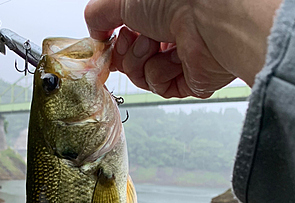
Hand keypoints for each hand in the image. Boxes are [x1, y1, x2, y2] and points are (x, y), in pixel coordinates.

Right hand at [84, 0, 281, 97]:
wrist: (208, 19)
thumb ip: (99, 15)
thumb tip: (94, 35)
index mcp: (157, 14)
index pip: (125, 39)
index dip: (114, 43)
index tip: (107, 41)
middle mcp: (169, 36)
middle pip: (130, 61)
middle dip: (127, 52)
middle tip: (136, 37)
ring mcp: (180, 60)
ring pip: (142, 77)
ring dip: (141, 62)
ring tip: (155, 44)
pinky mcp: (190, 81)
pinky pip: (160, 87)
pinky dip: (161, 73)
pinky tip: (174, 58)